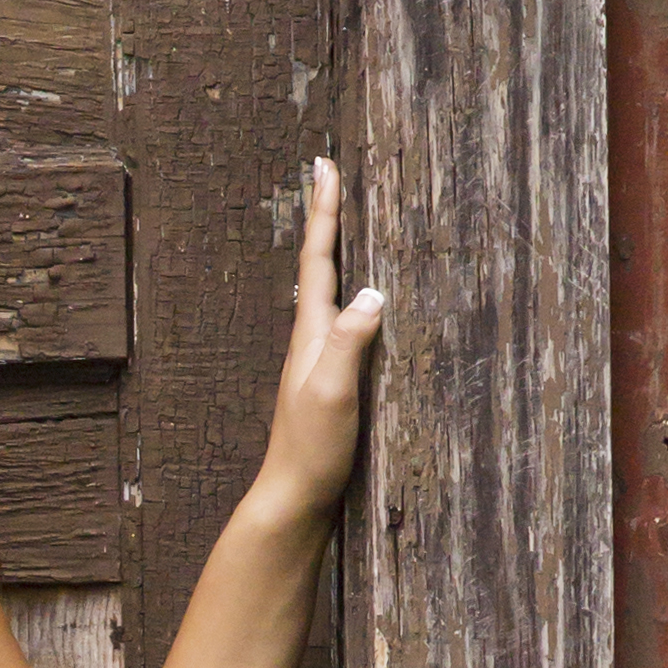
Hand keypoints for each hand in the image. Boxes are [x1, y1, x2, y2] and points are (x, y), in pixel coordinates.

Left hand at [258, 153, 383, 525]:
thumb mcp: (332, 395)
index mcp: (310, 335)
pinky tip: (364, 304)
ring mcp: (319, 362)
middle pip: (321, 266)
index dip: (325, 213)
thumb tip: (373, 293)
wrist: (293, 501)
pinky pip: (343, 323)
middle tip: (332, 176)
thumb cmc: (311, 452)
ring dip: (338, 253)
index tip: (326, 166)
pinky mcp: (332, 383)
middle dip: (328, 219)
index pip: (319, 260)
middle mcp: (310, 341)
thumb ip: (348, 344)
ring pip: (330, 292)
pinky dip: (352, 296)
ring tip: (347, 222)